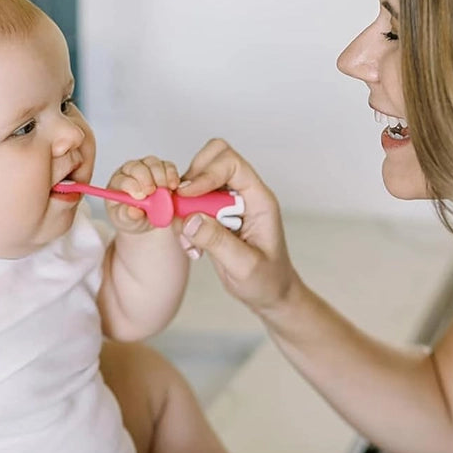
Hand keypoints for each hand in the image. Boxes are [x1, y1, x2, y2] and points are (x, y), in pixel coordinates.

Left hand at [105, 157, 180, 232]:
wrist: (146, 219)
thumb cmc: (131, 217)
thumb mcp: (126, 221)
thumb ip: (127, 216)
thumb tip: (134, 211)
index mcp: (118, 184)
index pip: (122, 179)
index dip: (131, 186)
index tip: (140, 196)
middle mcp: (131, 172)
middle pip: (138, 167)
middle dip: (146, 179)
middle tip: (152, 192)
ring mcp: (148, 168)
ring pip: (154, 164)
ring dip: (161, 177)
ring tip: (166, 192)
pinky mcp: (163, 170)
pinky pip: (168, 167)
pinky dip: (173, 175)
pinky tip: (174, 187)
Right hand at [177, 139, 300, 313]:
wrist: (271, 294)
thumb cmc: (267, 280)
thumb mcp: (245, 266)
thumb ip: (218, 241)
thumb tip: (189, 219)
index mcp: (259, 199)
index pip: (232, 163)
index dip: (206, 173)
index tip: (186, 194)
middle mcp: (244, 195)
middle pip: (213, 159)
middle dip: (191, 179)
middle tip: (181, 206)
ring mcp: (228, 204)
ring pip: (197, 180)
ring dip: (184, 204)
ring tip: (188, 238)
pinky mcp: (215, 216)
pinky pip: (191, 204)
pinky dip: (183, 220)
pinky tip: (191, 247)